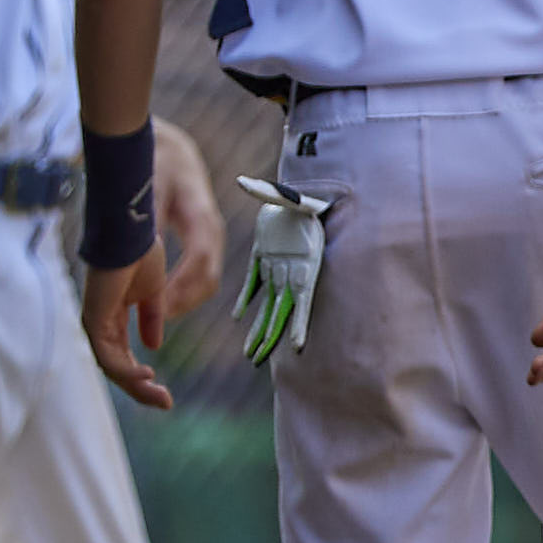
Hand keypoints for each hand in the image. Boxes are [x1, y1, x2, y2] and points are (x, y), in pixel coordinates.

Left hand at [85, 253, 177, 408]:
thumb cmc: (141, 251)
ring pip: (112, 367)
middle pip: (116, 368)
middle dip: (141, 390)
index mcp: (112, 317)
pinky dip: (127, 371)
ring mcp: (95, 321)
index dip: (142, 378)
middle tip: (165, 403)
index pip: (122, 357)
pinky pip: (109, 356)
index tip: (165, 392)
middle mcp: (100, 322)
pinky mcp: (94, 317)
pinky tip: (148, 375)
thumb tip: (154, 345)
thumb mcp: (154, 292)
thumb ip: (152, 318)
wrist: (132, 230)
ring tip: (161, 396)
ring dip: (136, 386)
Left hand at [150, 118, 226, 307]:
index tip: (156, 307)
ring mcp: (211, 237)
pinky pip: (200, 275)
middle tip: (153, 323)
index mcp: (200, 216)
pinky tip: (158, 301)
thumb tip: (139, 262)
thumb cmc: (156, 162)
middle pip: (208, 279)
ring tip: (154, 318)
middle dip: (182, 303)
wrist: (171, 149)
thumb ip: (148, 226)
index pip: (199, 261)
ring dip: (183, 302)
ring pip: (206, 281)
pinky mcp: (203, 242)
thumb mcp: (148, 190)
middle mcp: (212, 230)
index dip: (179, 288)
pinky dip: (182, 292)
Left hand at [232, 177, 332, 365]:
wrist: (301, 191)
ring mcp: (278, 264)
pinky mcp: (264, 256)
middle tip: (258, 360)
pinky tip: (237, 317)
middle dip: (271, 335)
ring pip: (269, 303)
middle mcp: (292, 268)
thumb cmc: (300, 196)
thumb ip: (275, 195)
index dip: (300, 321)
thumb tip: (247, 183)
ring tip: (251, 353)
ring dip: (260, 328)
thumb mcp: (292, 197)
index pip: (303, 297)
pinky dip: (247, 299)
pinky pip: (256, 283)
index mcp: (304, 260)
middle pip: (282, 309)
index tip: (296, 345)